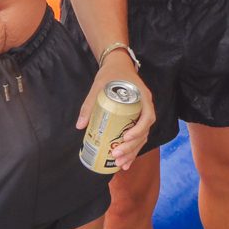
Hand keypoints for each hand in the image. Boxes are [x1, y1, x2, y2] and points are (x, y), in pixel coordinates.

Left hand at [77, 52, 153, 170]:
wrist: (118, 64)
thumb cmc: (111, 73)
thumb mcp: (99, 86)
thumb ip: (89, 105)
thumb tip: (81, 125)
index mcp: (142, 97)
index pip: (147, 116)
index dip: (138, 130)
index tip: (125, 138)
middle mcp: (146, 106)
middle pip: (144, 131)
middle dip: (132, 147)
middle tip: (117, 156)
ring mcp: (143, 113)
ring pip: (142, 136)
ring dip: (133, 151)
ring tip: (121, 164)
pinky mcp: (137, 117)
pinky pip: (138, 135)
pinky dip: (132, 148)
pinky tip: (125, 161)